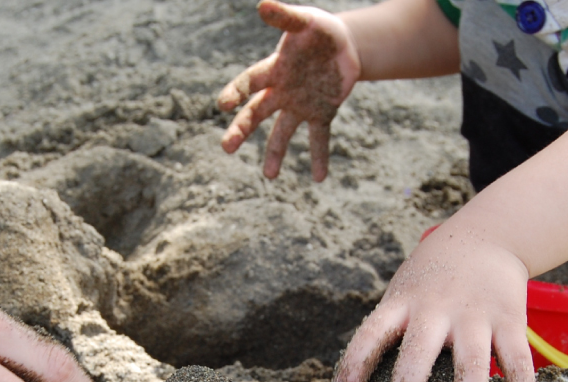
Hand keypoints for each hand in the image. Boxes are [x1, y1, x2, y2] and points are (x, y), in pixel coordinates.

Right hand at [217, 0, 359, 181]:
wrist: (345, 45)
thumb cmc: (319, 30)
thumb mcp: (305, 21)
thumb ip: (285, 16)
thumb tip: (261, 5)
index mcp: (274, 69)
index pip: (249, 83)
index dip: (236, 93)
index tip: (223, 104)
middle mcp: (281, 91)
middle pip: (256, 113)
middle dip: (241, 129)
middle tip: (226, 147)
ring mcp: (299, 105)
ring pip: (282, 132)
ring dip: (275, 153)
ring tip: (270, 176)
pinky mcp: (320, 114)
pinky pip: (318, 138)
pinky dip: (319, 157)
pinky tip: (318, 178)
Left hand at [331, 223, 536, 381]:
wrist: (488, 236)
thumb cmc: (433, 277)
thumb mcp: (404, 289)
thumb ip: (389, 328)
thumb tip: (359, 381)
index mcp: (403, 302)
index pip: (370, 334)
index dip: (354, 366)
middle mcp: (437, 308)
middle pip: (418, 354)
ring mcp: (476, 315)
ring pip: (472, 366)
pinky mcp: (511, 321)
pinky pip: (518, 364)